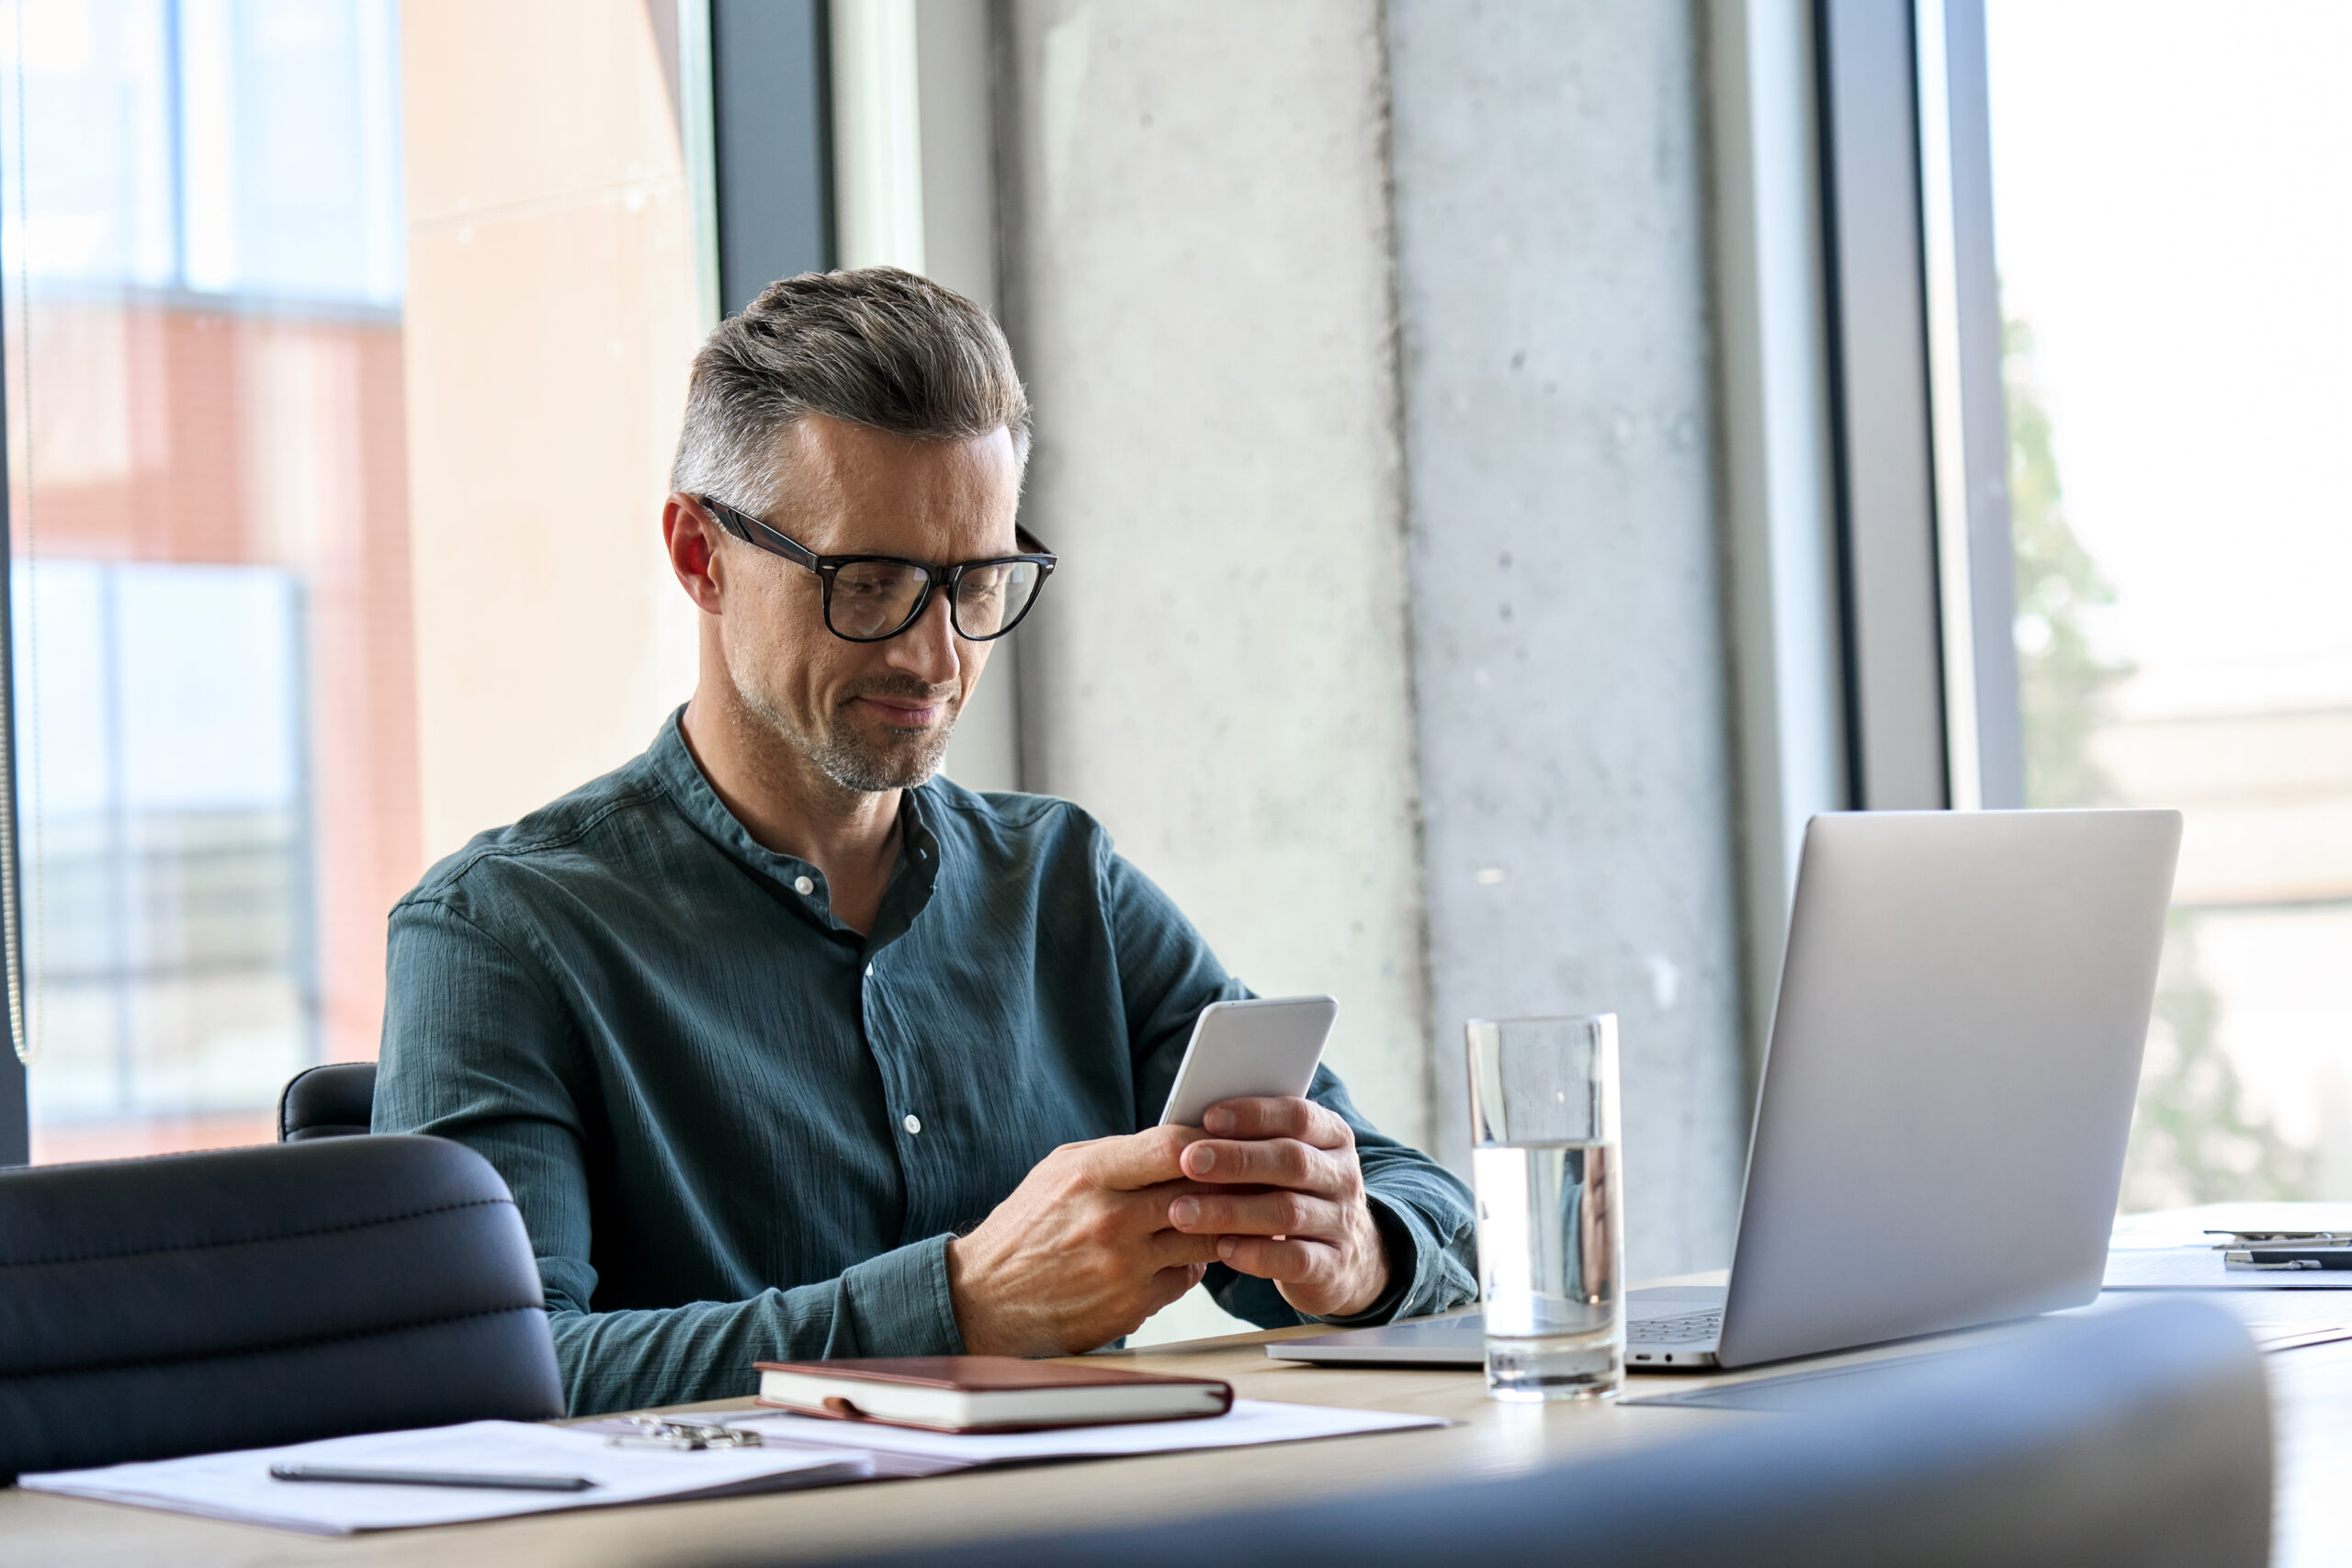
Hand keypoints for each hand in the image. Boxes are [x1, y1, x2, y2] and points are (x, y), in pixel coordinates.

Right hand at [946, 1128, 1222, 1355]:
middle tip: (1252, 1176)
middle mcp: (1109, 1219)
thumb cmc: (1027, 1227)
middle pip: (1200, 1191)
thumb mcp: (1061, 1171)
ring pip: (1204, 1237)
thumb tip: (1182, 1141)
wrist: (984, 1298)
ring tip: (1230, 1213)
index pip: (1172, 1146)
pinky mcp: (1132, 1305)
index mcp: (1090, 1175)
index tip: (1228, 1140)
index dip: (1210, 1141)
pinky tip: (1185, 1251)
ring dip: (1222, 1225)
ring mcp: (1123, 1266)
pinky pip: (1187, 1276)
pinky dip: (1193, 1262)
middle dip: (1231, 1183)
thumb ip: (1119, 1155)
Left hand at [1165, 1097, 1389, 1318]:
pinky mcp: (1334, 1266)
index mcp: (1332, 1137)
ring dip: (1231, 1210)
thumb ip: (1253, 1142)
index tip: (1209, 1118)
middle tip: (1188, 1161)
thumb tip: (1191, 1127)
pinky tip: (1221, 1249)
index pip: (1299, 1116)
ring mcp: (1342, 1223)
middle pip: (1292, 1161)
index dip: (1255, 1115)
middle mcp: (1343, 1176)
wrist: (1347, 1259)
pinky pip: (1295, 1259)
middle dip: (1236, 1160)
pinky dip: (1255, 1254)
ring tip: (1183, 1211)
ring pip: (1288, 1212)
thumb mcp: (1286, 1161)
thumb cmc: (1295, 1195)